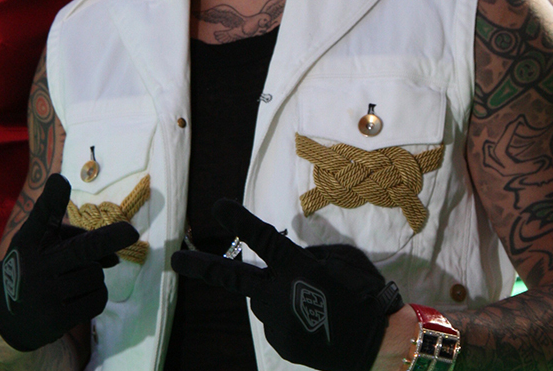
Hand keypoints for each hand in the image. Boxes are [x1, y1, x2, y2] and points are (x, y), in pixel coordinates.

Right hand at [0, 174, 138, 351]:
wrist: (4, 319)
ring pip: (95, 275)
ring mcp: (45, 296)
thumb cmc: (31, 268)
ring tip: (73, 281)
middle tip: (131, 232)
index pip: (42, 216)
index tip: (59, 180)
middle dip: (109, 240)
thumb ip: (76, 237)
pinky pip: (97, 300)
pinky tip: (79, 297)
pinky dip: (96, 296)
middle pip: (84, 249)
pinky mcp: (56, 320)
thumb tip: (116, 255)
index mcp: (30, 242)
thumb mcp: (40, 242)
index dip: (52, 198)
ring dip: (94, 276)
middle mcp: (36, 267)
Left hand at [171, 199, 402, 370]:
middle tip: (175, 259)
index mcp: (297, 268)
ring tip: (312, 301)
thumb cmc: (364, 293)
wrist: (378, 345)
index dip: (240, 221)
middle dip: (201, 267)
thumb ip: (308, 253)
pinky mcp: (280, 344)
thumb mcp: (341, 259)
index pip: (263, 239)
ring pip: (263, 300)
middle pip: (235, 278)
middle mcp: (279, 296)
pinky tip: (312, 318)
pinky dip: (287, 314)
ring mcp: (276, 324)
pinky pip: (276, 320)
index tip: (218, 207)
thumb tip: (285, 254)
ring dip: (275, 294)